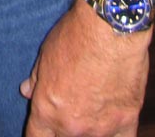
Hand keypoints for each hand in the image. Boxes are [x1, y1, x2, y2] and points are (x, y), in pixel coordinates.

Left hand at [21, 1, 149, 136]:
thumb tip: (28, 90)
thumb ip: (37, 78)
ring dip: (90, 127)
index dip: (39, 133)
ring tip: (92, 104)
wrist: (110, 27)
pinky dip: (116, 133)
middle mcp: (71, 125)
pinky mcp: (126, 121)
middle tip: (72, 103)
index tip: (44, 126)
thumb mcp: (46, 53)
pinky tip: (114, 122)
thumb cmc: (75, 35)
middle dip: (63, 125)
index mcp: (46, 110)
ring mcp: (100, 128)